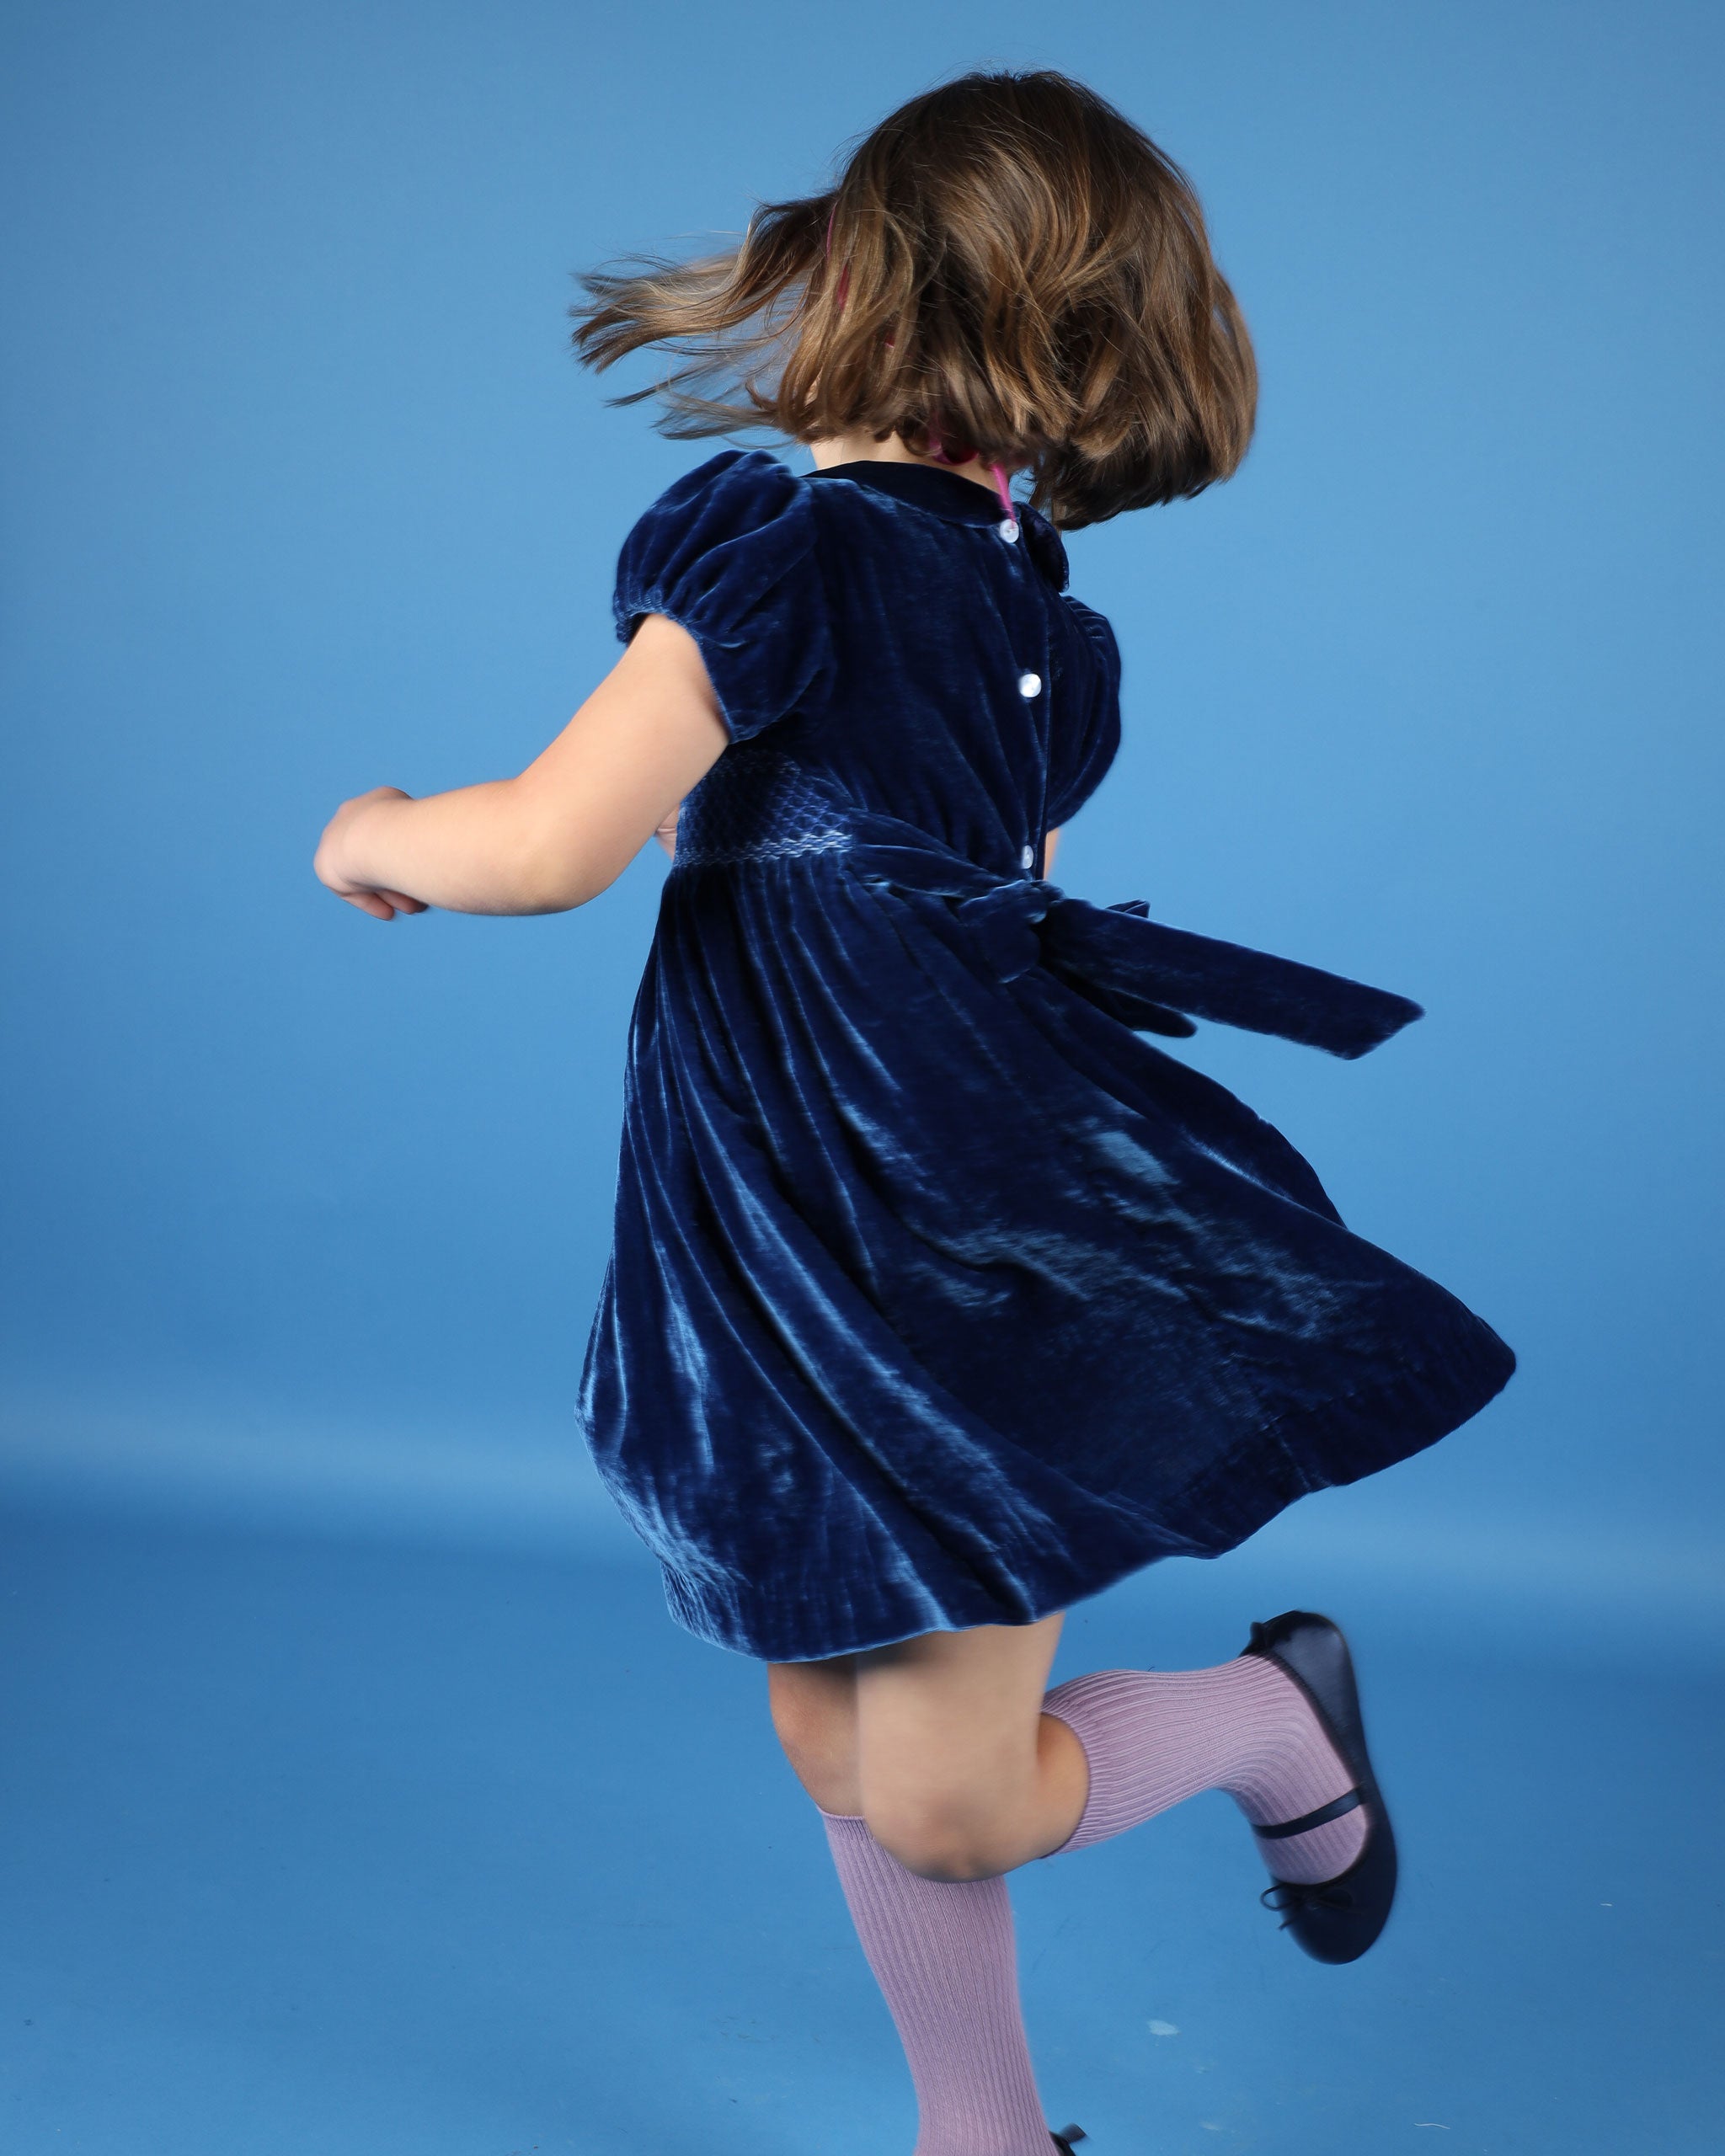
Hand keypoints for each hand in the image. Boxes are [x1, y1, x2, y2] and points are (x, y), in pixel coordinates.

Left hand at [314, 787, 429, 919]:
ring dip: (390, 892)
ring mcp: (336, 839)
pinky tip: (389, 913)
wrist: (378, 836)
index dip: (410, 857)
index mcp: (380, 800)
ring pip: (367, 873)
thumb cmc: (417, 829)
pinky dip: (370, 901)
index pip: (394, 833)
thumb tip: (453, 856)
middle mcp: (354, 815)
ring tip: (411, 908)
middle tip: (422, 894)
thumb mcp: (436, 828)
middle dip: (401, 877)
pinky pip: (349, 888)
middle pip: (380, 855)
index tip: (424, 874)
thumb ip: (435, 839)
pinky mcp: (326, 864)